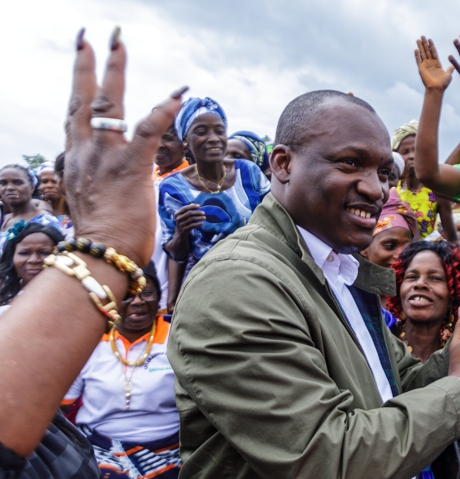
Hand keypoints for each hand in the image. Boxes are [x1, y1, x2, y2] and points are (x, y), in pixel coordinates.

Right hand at [65, 28, 185, 265]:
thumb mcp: (95, 202)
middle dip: (87, 63)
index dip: (78, 86)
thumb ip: (102, 183)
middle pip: (83, 97)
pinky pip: (147, 130)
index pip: (75, 115)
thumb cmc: (104, 238)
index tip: (80, 60)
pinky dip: (163, 109)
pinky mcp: (130, 168)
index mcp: (77, 160)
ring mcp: (105, 158)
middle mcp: (85, 152)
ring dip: (114, 69)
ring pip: (107, 103)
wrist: (100, 256)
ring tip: (118, 42)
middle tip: (91, 35)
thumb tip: (112, 185)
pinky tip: (179, 92)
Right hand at [173, 203, 204, 234]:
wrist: (180, 233)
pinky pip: (193, 225)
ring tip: (204, 218)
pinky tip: (202, 223)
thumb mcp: (183, 216)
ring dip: (199, 218)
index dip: (192, 206)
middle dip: (197, 212)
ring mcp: (181, 224)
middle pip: (189, 213)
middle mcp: (178, 218)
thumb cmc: (183, 222)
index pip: (185, 208)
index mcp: (177, 214)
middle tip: (204, 213)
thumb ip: (187, 210)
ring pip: (192, 219)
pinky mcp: (185, 229)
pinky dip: (198, 224)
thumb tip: (193, 203)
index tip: (199, 205)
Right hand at [415, 36, 453, 90]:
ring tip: (418, 39)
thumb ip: (450, 69)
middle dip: (425, 43)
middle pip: (427, 51)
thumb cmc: (443, 84)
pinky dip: (417, 55)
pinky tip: (416, 49)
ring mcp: (425, 66)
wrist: (437, 89)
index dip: (431, 46)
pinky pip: (418, 60)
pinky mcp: (421, 69)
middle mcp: (430, 64)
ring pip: (422, 54)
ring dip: (420, 47)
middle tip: (422, 36)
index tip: (430, 39)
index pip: (433, 52)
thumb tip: (453, 66)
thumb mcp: (448, 75)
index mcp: (437, 64)